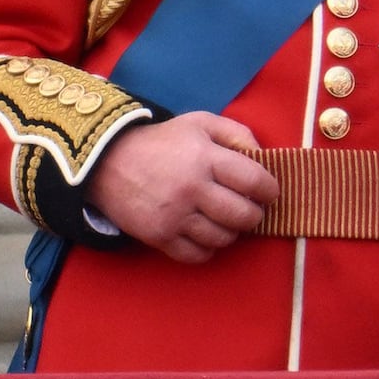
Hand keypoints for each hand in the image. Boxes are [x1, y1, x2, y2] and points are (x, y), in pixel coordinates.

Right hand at [80, 110, 273, 262]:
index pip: (256, 182)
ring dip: (231, 231)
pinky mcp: (160, 237)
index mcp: (205, 157)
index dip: (270, 189)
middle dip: (254, 214)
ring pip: (224, 238)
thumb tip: (263, 157)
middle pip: (244, 216)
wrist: (108, 162)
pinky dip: (208, 248)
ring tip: (224, 219)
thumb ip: (237, 133)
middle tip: (249, 208)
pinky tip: (204, 232)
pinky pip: (199, 255)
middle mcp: (192, 189)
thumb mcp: (200, 123)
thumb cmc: (162, 142)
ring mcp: (175, 216)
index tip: (267, 191)